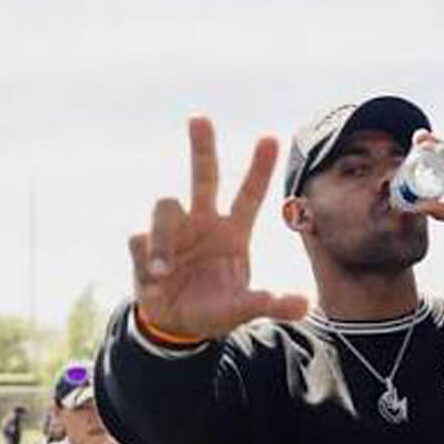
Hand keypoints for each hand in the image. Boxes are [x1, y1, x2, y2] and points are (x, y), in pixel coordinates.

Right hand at [130, 117, 307, 339]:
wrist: (177, 326)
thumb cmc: (215, 309)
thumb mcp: (244, 309)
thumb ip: (272, 305)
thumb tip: (304, 305)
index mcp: (231, 232)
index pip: (249, 194)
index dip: (259, 169)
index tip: (270, 138)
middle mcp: (202, 222)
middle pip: (203, 176)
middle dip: (202, 147)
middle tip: (200, 117)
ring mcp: (172, 231)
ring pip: (165, 206)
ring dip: (161, 237)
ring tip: (163, 271)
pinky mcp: (145, 247)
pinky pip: (139, 238)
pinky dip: (146, 257)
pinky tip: (153, 278)